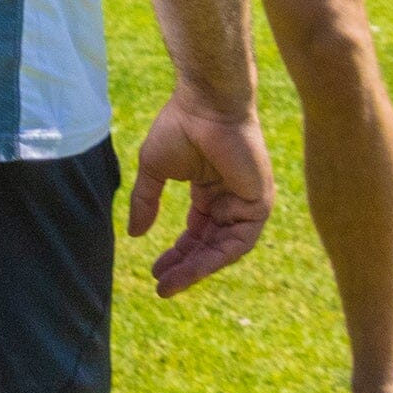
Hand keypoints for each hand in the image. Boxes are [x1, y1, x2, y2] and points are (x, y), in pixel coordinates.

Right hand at [128, 88, 272, 296]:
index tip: (155, 272)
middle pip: (208, 244)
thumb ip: (145, 201)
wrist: (205, 106)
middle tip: (162, 286)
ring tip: (171, 283)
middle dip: (185, 266)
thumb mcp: (154, 169)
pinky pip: (238, 241)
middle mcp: (230, 201)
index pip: (196, 231)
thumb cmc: (180, 127)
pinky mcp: (259, 205)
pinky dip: (215, 257)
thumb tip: (134, 234)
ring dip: (197, 268)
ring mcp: (246, 204)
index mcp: (209, 190)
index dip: (176, 253)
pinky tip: (192, 267)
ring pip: (222, 248)